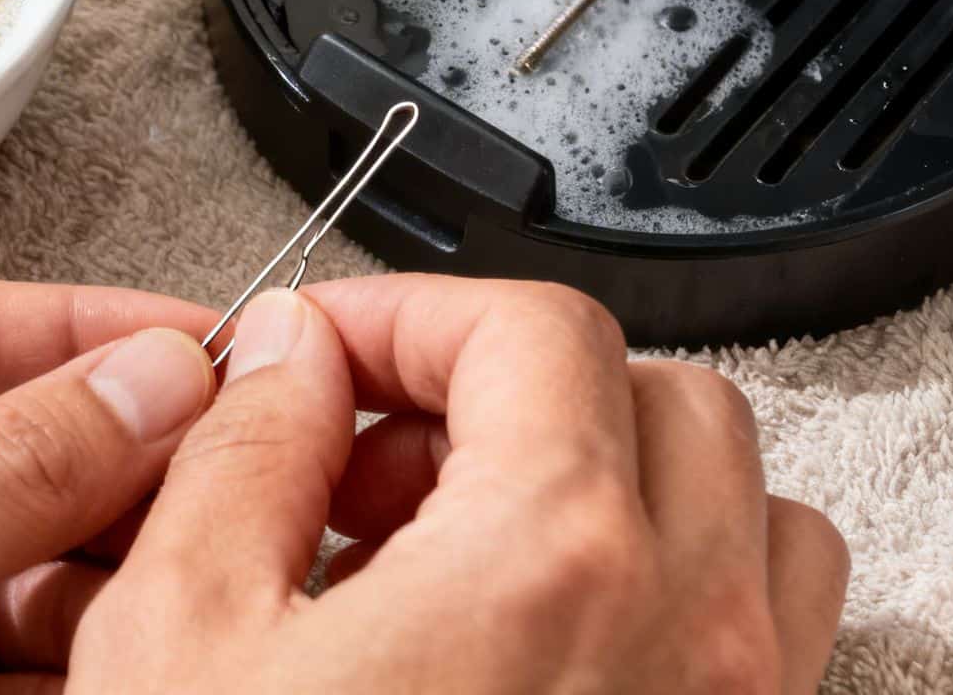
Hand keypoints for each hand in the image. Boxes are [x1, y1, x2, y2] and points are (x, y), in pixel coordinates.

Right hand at [73, 274, 849, 693]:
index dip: (408, 312)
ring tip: (471, 541)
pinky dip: (675, 582)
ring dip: (613, 476)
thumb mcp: (183, 638)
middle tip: (377, 453)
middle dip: (504, 387)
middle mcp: (686, 629)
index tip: (328, 356)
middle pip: (651, 391)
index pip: (531, 326)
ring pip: (742, 502)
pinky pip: (769, 625)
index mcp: (552, 557)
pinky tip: (542, 639)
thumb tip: (290, 359)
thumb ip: (241, 452)